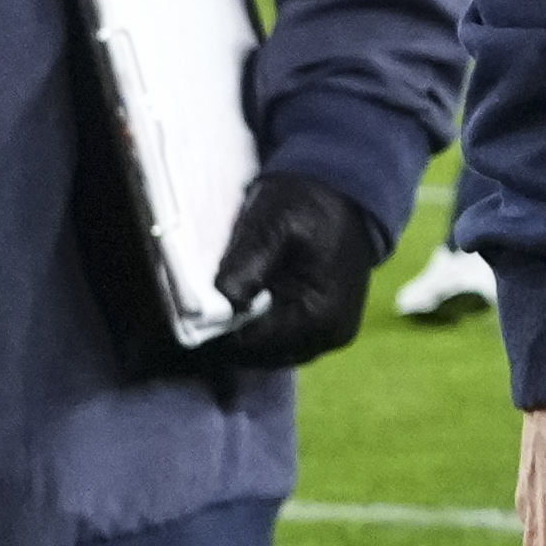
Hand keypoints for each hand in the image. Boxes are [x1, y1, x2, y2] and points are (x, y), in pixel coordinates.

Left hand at [199, 174, 381, 368]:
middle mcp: (329, 336)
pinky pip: (282, 341)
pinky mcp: (326, 329)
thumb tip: (219, 305)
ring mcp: (329, 336)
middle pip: (259, 354)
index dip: (218, 326)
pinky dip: (262, 324)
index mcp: (320, 315)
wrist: (348, 190)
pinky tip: (254, 297)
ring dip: (246, 328)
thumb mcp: (274, 221)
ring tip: (236, 292)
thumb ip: (247, 263)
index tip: (198, 303)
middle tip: (212, 296)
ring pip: (268, 351)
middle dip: (231, 329)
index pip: (250, 344)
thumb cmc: (309, 203)